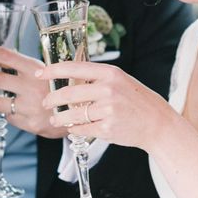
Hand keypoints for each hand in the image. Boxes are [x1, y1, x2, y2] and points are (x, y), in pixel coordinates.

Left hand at [0, 46, 65, 137]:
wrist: (83, 111)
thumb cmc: (65, 87)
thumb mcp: (51, 70)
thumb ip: (29, 65)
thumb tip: (3, 57)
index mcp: (36, 69)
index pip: (5, 55)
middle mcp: (30, 87)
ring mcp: (29, 107)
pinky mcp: (29, 124)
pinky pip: (10, 117)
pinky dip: (5, 112)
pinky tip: (5, 109)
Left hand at [35, 61, 171, 150]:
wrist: (157, 123)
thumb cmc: (136, 101)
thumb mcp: (119, 81)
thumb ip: (96, 79)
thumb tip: (68, 79)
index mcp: (109, 73)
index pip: (73, 68)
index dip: (53, 70)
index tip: (40, 73)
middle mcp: (108, 89)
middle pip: (68, 93)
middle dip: (52, 99)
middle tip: (46, 103)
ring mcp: (108, 110)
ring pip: (72, 114)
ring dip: (59, 118)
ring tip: (55, 119)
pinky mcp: (107, 128)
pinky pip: (81, 129)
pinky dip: (74, 129)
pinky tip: (73, 128)